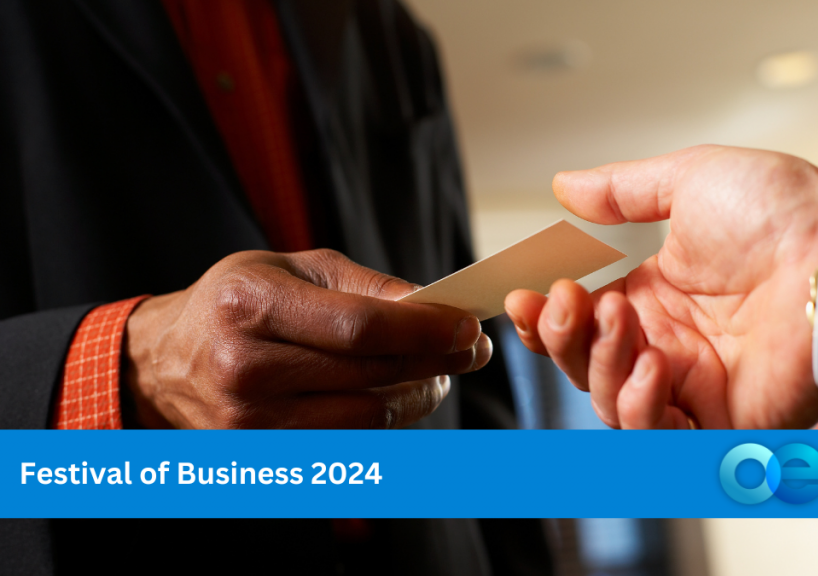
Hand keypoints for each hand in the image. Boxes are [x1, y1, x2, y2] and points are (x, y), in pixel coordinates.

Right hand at [124, 249, 489, 428]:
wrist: (165, 362)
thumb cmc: (238, 302)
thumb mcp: (291, 267)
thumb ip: (362, 285)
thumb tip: (432, 303)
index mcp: (251, 304)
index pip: (358, 327)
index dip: (424, 330)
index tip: (469, 327)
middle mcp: (245, 367)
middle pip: (370, 375)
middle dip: (436, 362)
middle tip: (472, 349)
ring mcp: (250, 421)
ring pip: (367, 417)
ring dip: (418, 395)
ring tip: (439, 371)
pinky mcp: (260, 455)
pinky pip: (348, 443)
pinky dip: (385, 419)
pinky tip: (399, 394)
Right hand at [505, 145, 817, 428]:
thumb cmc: (785, 212)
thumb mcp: (690, 181)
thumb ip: (621, 191)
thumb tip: (566, 185)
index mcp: (658, 297)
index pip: (582, 324)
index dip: (545, 318)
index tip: (523, 295)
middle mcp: (671, 345)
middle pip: (586, 367)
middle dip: (562, 338)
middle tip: (566, 302)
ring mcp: (696, 386)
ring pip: (612, 404)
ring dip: (602, 365)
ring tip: (624, 322)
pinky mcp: (723, 422)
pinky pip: (659, 437)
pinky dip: (642, 408)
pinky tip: (653, 366)